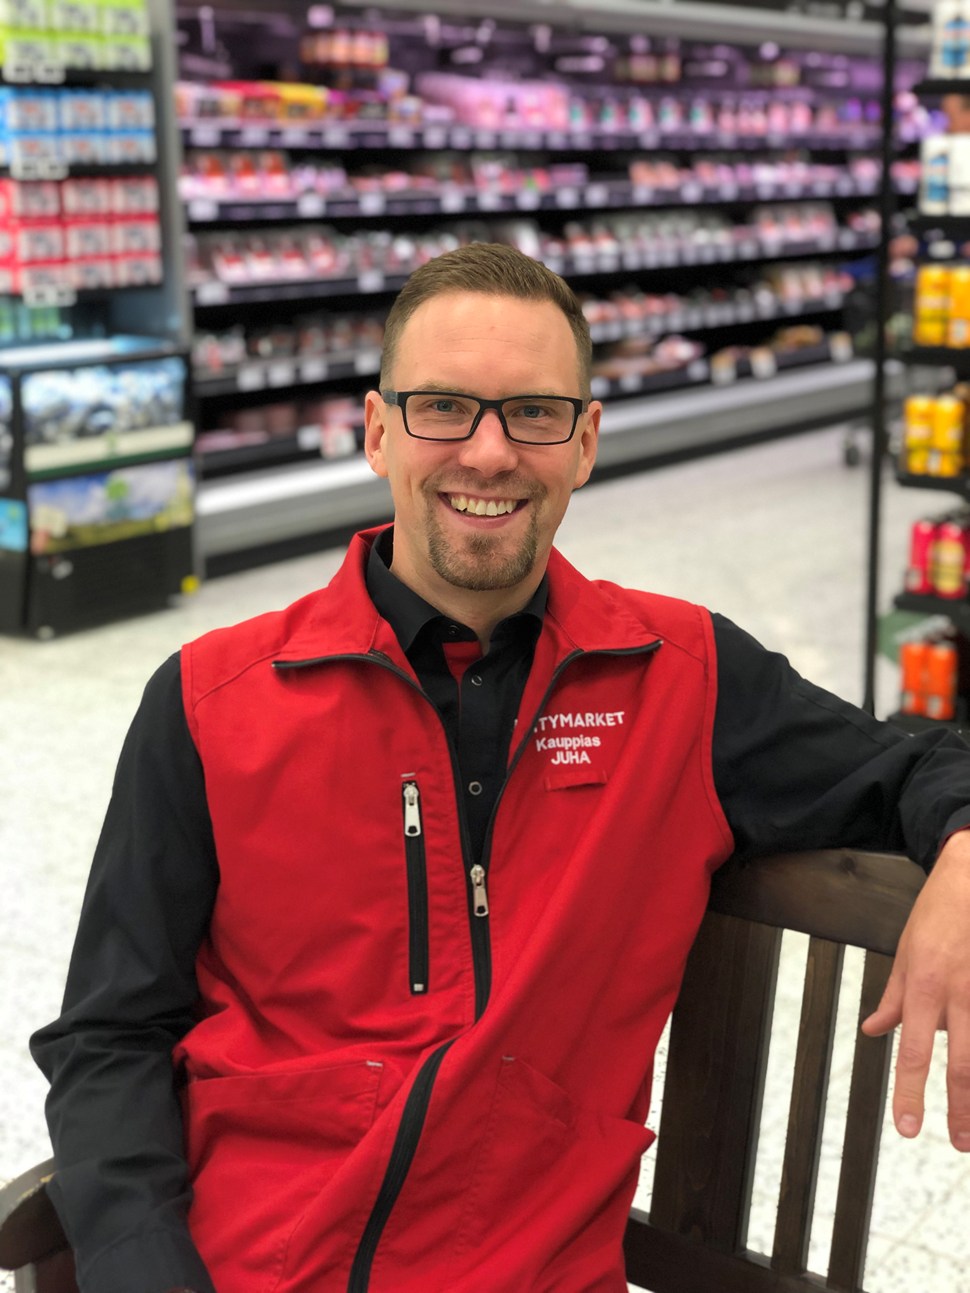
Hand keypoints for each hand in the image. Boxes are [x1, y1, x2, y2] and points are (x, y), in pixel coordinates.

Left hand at [861, 830, 969, 1149]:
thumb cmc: (939, 912)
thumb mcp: (904, 951)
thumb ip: (892, 997)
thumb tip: (874, 1030)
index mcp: (922, 986)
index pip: (913, 1052)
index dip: (910, 1094)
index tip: (908, 1128)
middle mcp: (957, 993)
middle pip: (961, 1065)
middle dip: (960, 1110)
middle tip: (959, 1144)